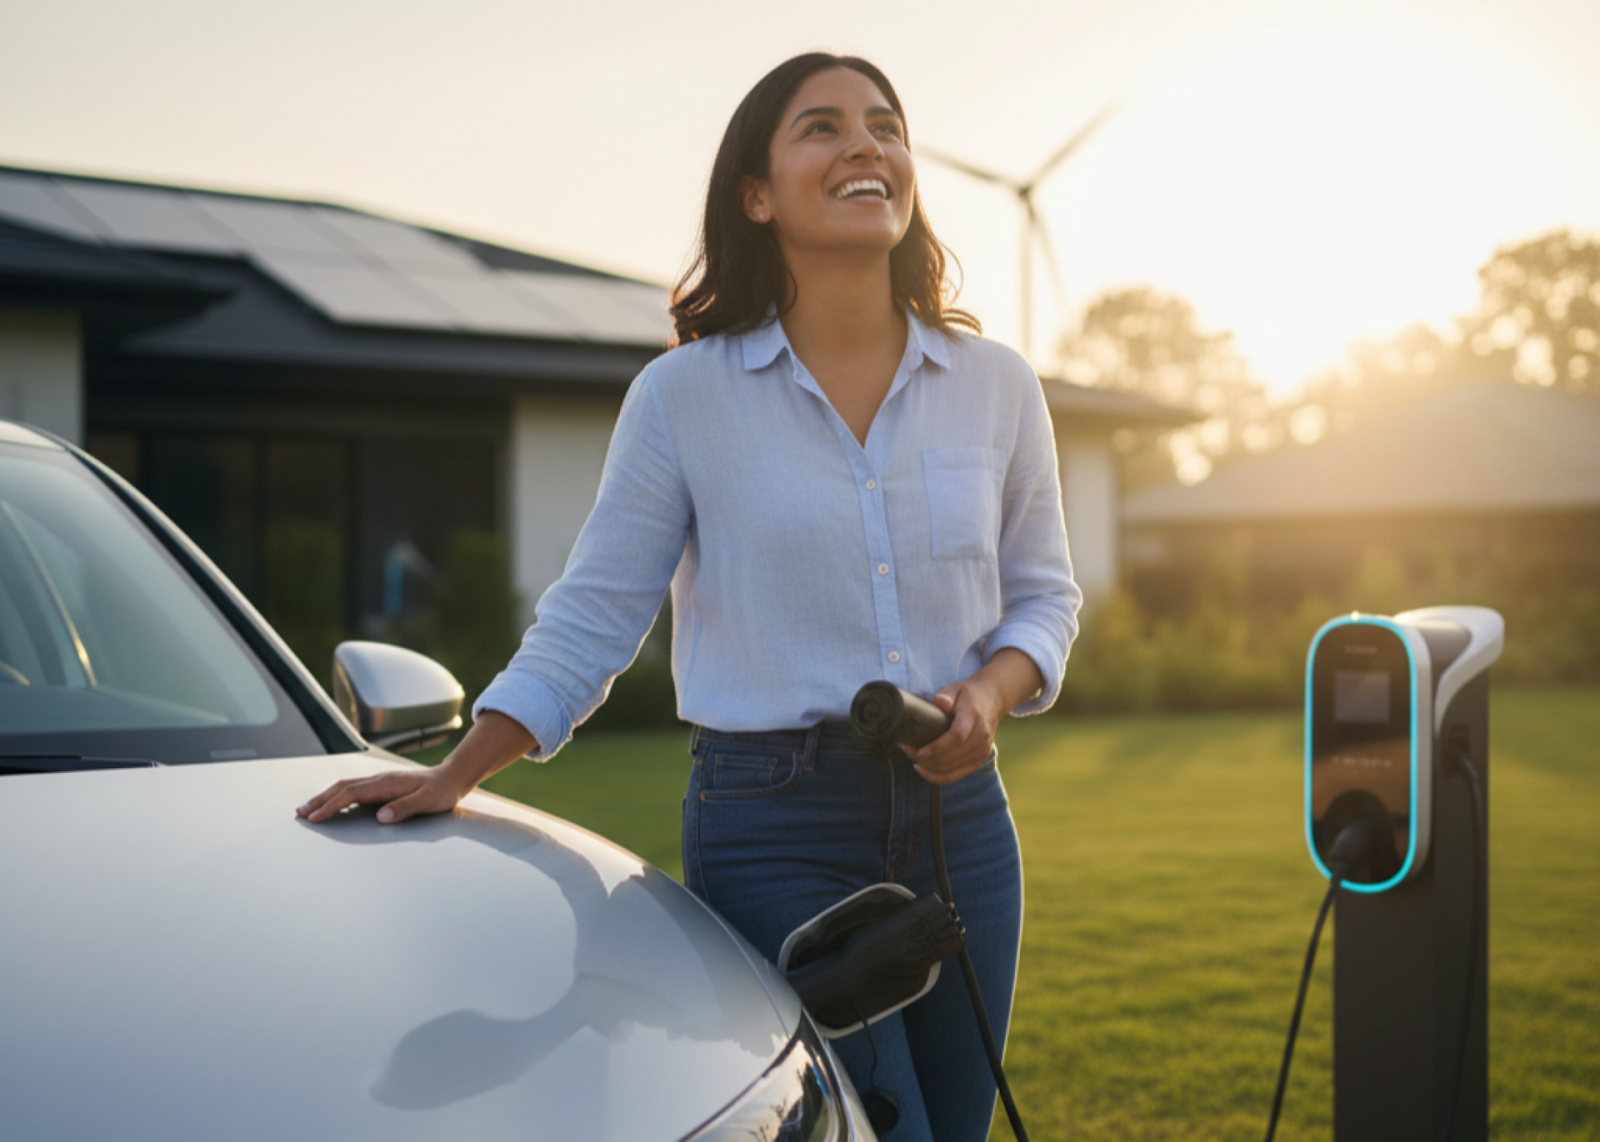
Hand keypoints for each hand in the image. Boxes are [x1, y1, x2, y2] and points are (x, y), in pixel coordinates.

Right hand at [296, 765, 468, 824]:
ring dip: (325, 797)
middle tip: (300, 813)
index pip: (351, 794)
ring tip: (307, 809)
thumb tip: (381, 816)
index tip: (315, 817)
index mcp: (386, 784)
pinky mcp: (381, 785)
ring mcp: (379, 781)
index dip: (331, 805)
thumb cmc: (441, 791)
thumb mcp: (428, 801)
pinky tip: (331, 804)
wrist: (451, 777)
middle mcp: (379, 779)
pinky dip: (337, 795)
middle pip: (342, 787)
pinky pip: (353, 789)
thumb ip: (404, 808)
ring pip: (345, 786)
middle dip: (319, 800)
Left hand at [905, 676, 1006, 784]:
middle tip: (908, 751)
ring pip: (953, 770)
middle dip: (927, 760)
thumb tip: (941, 702)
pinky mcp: (980, 760)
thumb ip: (947, 695)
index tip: (920, 751)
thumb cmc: (968, 695)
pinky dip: (939, 777)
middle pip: (952, 757)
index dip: (937, 748)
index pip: (957, 737)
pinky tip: (925, 771)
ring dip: (929, 769)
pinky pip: (957, 776)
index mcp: (974, 717)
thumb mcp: (956, 688)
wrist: (992, 700)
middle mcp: (981, 737)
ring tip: (913, 759)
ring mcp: (982, 751)